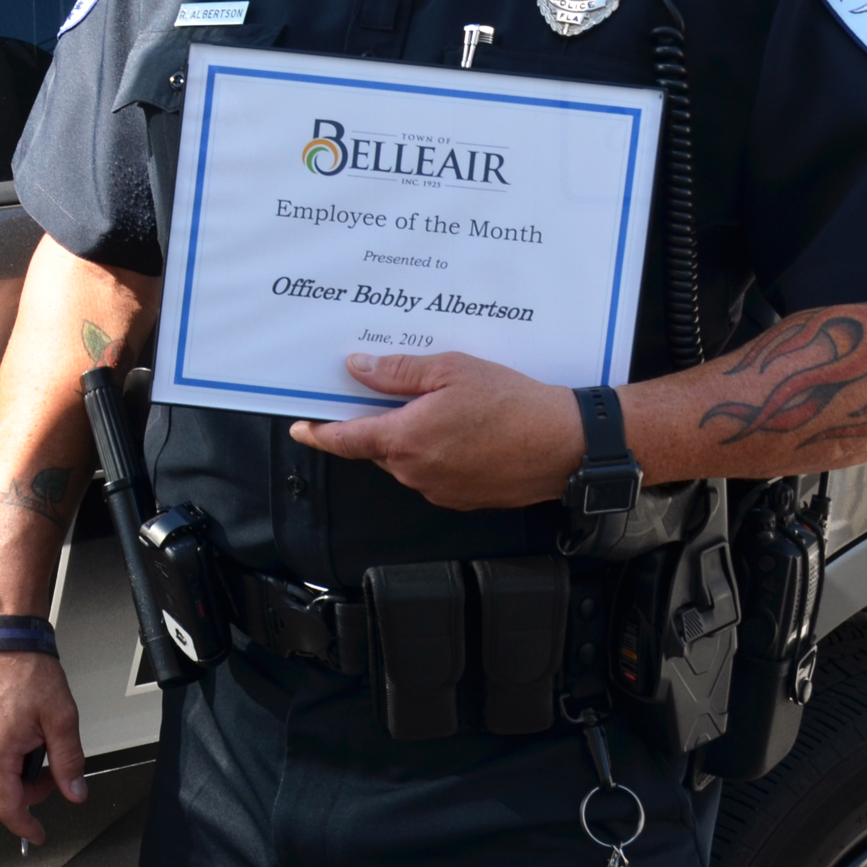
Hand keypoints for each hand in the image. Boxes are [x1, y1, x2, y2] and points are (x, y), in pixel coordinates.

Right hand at [0, 651, 87, 843]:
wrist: (5, 636)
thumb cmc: (28, 668)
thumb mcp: (62, 719)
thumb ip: (69, 762)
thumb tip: (75, 792)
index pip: (6, 808)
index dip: (24, 826)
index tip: (37, 834)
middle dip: (28, 792)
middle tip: (53, 770)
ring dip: (17, 772)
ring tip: (38, 741)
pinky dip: (5, 755)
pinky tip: (22, 732)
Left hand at [289, 350, 582, 509]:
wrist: (565, 444)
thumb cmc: (512, 404)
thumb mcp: (450, 370)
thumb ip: (398, 372)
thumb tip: (358, 369)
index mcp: (405, 440)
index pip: (346, 440)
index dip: (319, 434)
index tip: (300, 429)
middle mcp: (416, 472)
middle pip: (377, 447)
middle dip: (378, 423)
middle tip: (393, 393)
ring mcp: (440, 490)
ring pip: (407, 460)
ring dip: (412, 437)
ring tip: (443, 406)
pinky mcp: (463, 498)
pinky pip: (434, 473)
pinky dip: (437, 452)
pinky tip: (462, 429)